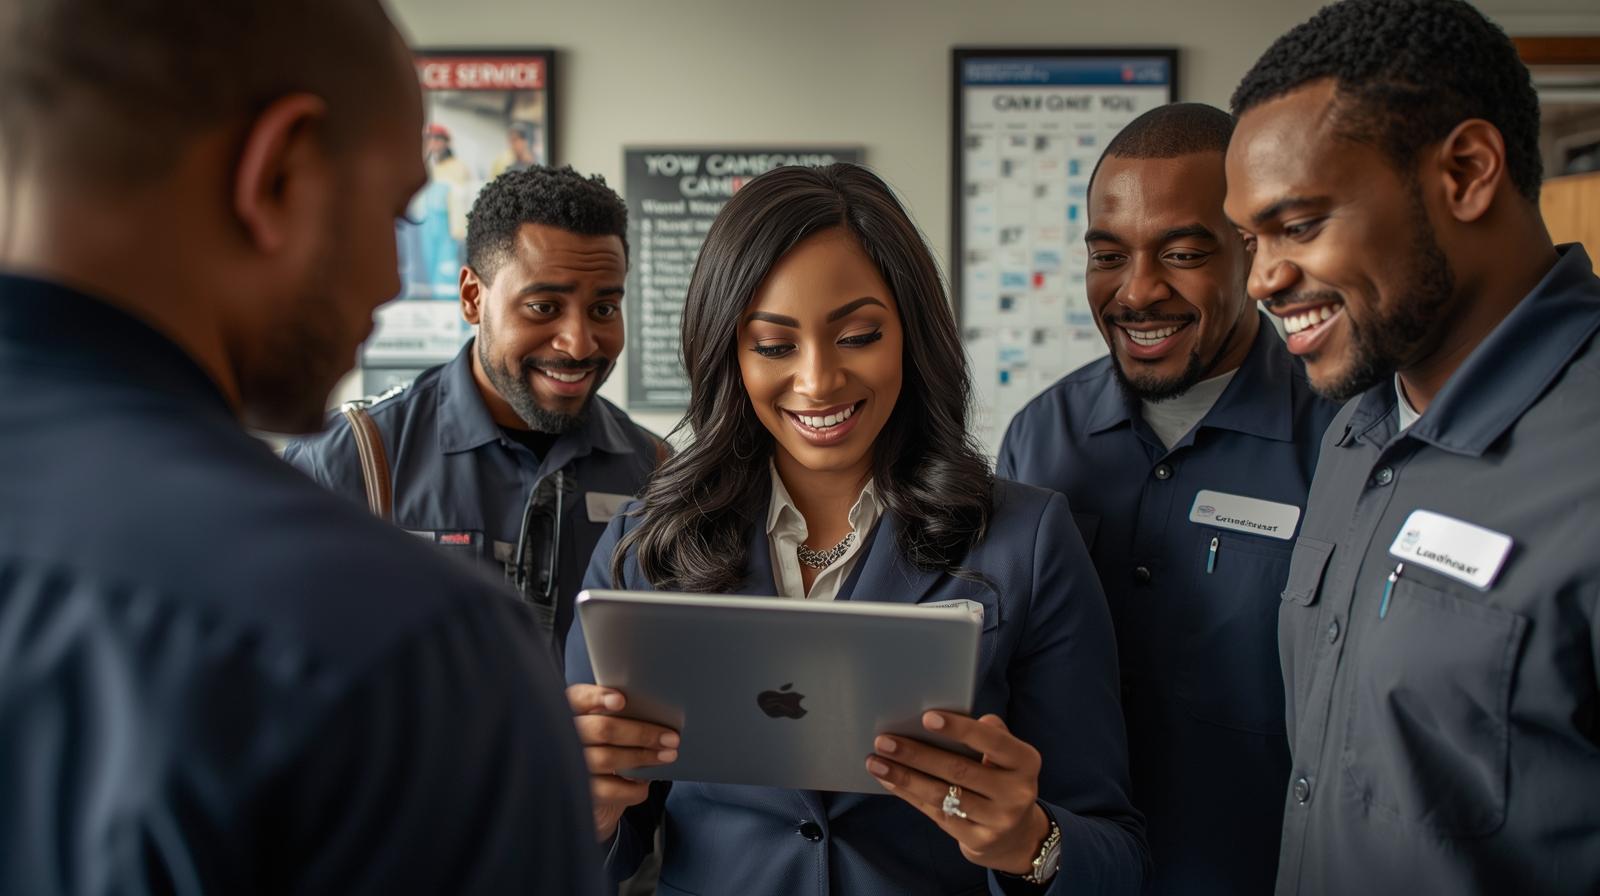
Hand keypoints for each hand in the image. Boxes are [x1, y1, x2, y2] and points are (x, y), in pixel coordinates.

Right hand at [566, 684, 679, 842]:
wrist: (590, 797)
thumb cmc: (604, 751)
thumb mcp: (607, 729)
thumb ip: (620, 717)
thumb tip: (657, 716)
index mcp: (570, 711)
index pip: (578, 698)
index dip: (598, 697)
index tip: (622, 700)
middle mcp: (563, 736)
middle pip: (601, 729)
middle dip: (640, 733)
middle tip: (671, 738)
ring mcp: (567, 766)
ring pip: (607, 758)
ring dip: (642, 757)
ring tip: (667, 755)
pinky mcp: (578, 793)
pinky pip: (609, 790)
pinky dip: (632, 787)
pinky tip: (643, 783)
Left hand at [865, 711, 1051, 875]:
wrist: (1016, 836)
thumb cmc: (1002, 780)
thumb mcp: (1007, 756)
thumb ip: (988, 735)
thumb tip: (953, 715)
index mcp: (1025, 762)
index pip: (992, 741)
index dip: (960, 729)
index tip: (927, 718)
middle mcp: (1016, 792)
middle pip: (959, 770)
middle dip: (917, 754)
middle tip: (884, 741)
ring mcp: (998, 820)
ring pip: (942, 795)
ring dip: (904, 777)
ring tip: (876, 762)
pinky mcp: (978, 840)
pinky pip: (936, 814)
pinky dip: (909, 794)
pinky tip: (889, 782)